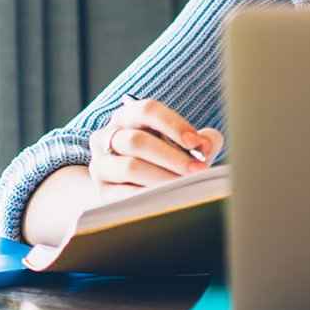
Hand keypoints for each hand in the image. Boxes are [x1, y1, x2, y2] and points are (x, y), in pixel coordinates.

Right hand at [88, 96, 223, 187]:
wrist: (135, 188)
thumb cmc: (164, 160)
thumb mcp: (181, 144)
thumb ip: (200, 139)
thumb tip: (208, 143)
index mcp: (126, 116)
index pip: (147, 110)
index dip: (174, 125)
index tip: (197, 143)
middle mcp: (106, 136)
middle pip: (137, 141)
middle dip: (173, 156)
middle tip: (199, 170)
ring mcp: (101, 165)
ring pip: (131, 167)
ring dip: (163, 177)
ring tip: (186, 186)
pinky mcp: (102, 191)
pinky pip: (125, 194)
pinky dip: (150, 196)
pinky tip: (169, 199)